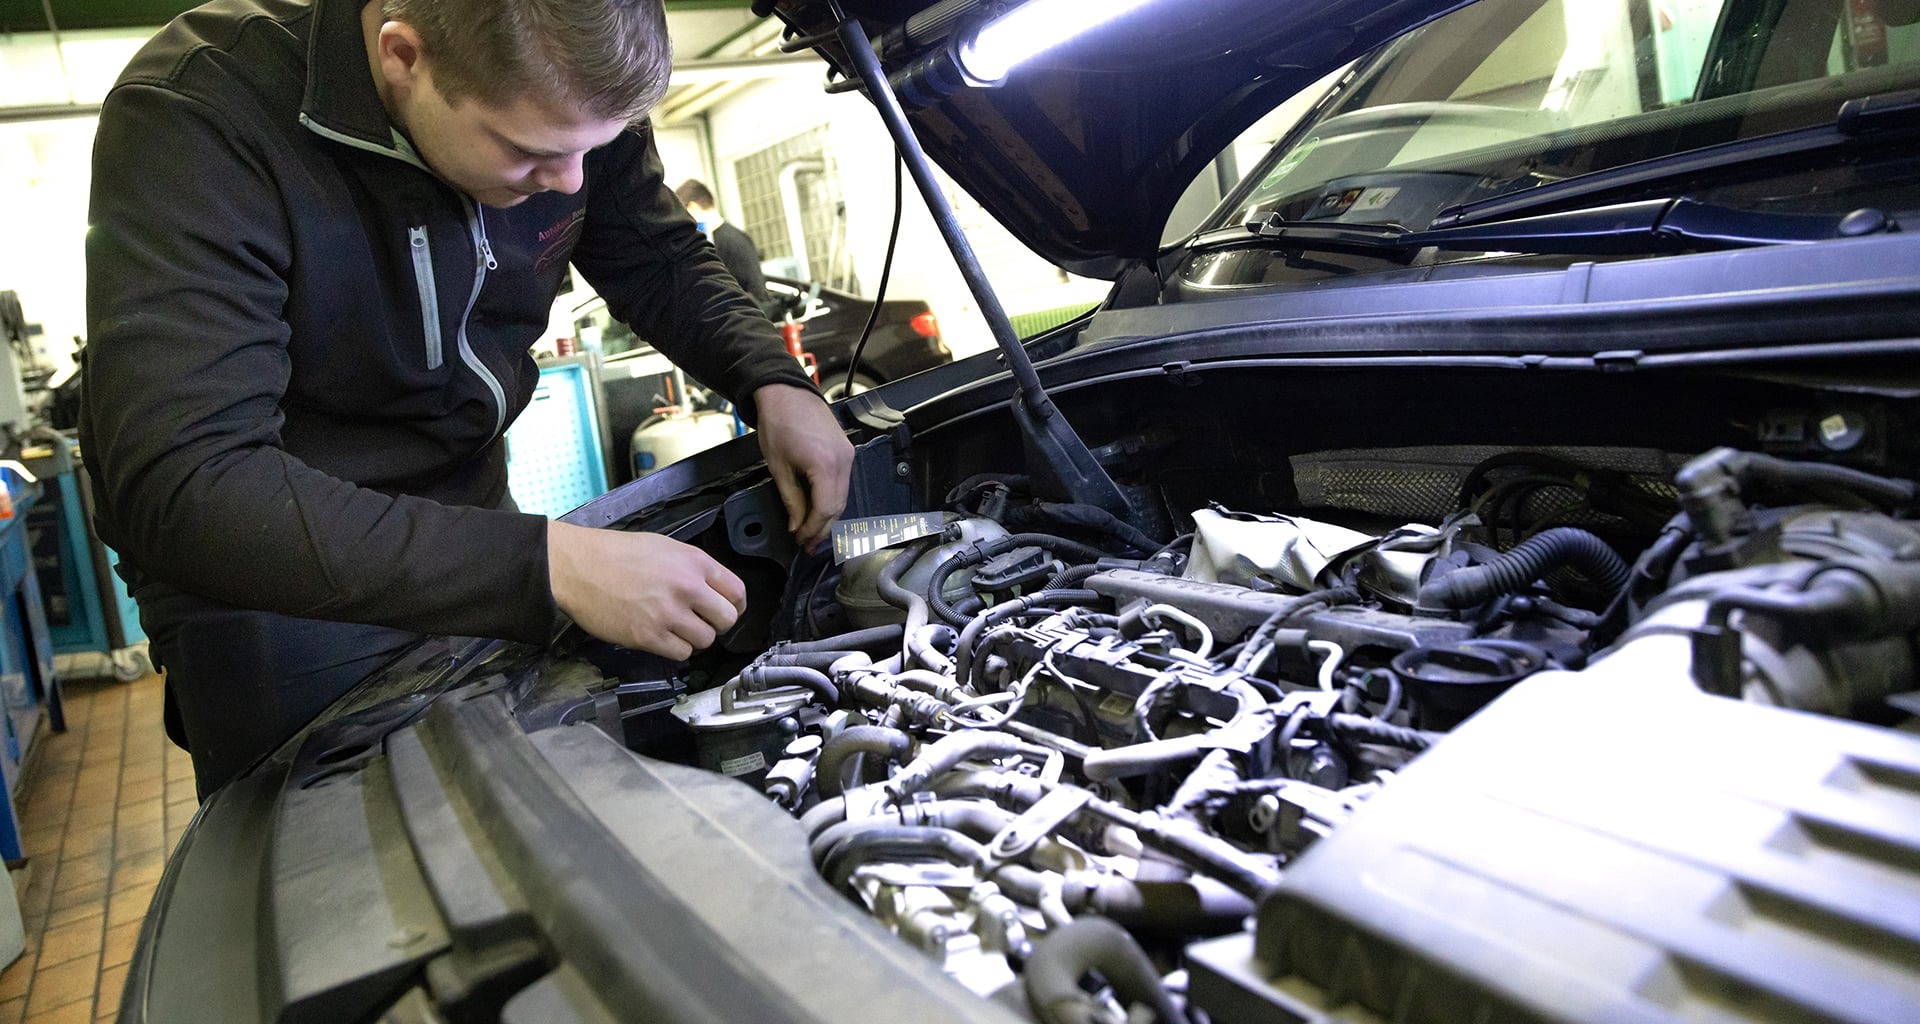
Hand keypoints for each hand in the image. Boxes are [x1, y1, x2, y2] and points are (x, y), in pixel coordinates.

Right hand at [547, 522, 746, 658]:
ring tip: (676, 629)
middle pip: (727, 619)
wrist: (578, 566)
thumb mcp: (664, 547)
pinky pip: (681, 653)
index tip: (729, 611)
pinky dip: (675, 649)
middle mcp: (687, 587)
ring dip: (694, 638)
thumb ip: (692, 568)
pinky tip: (662, 637)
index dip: (736, 606)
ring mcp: (668, 613)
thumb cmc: (615, 553)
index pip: (737, 592)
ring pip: (705, 640)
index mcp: (694, 562)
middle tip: (702, 623)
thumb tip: (712, 589)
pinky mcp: (648, 636)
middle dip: (717, 625)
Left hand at [752, 383, 853, 550]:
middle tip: (808, 544)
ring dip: (829, 516)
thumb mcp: (778, 467)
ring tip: (812, 530)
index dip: (812, 529)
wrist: (787, 393)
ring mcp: (848, 455)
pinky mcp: (847, 451)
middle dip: (823, 528)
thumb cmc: (779, 423)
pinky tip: (820, 508)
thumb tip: (796, 524)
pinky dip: (832, 499)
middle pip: (839, 507)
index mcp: (825, 465)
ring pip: (843, 497)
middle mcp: (843, 461)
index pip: (825, 510)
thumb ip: (791, 500)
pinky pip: (843, 483)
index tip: (800, 540)